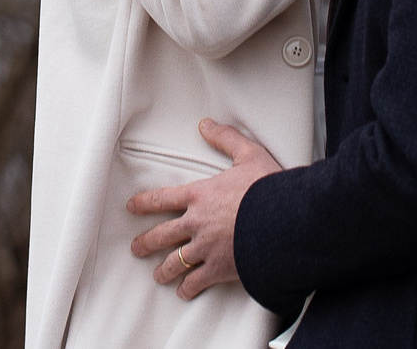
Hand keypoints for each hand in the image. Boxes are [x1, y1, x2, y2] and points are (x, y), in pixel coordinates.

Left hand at [126, 120, 284, 299]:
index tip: (131, 207)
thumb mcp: (248, 154)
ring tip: (157, 275)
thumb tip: (205, 124)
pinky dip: (188, 288)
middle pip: (162, 235)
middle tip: (136, 248)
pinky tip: (183, 291)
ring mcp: (206, 248)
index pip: (162, 199)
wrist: (285, 221)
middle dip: (146, 242)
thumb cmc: (268, 188)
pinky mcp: (219, 269)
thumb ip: (225, 139)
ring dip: (164, 270)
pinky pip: (197, 281)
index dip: (144, 203)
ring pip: (175, 262)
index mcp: (200, 195)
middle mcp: (196, 223)